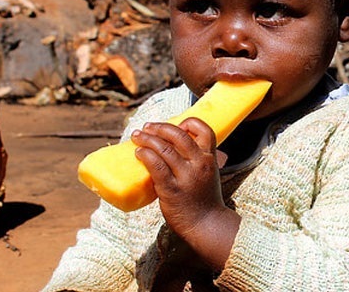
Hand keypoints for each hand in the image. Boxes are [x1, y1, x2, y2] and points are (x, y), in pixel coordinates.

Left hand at [133, 118, 239, 269]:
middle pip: (179, 135)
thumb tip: (172, 147)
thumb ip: (196, 161)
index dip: (190, 123)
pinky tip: (138, 153)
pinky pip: (156, 166)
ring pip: (164, 148)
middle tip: (147, 127)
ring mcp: (186, 176)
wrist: (207, 224)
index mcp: (210, 159)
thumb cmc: (205, 200)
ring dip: (147, 139)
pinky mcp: (171, 189)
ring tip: (137, 136)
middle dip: (160, 127)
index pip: (205, 130)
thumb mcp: (209, 174)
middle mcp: (199, 164)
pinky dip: (145, 155)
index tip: (177, 125)